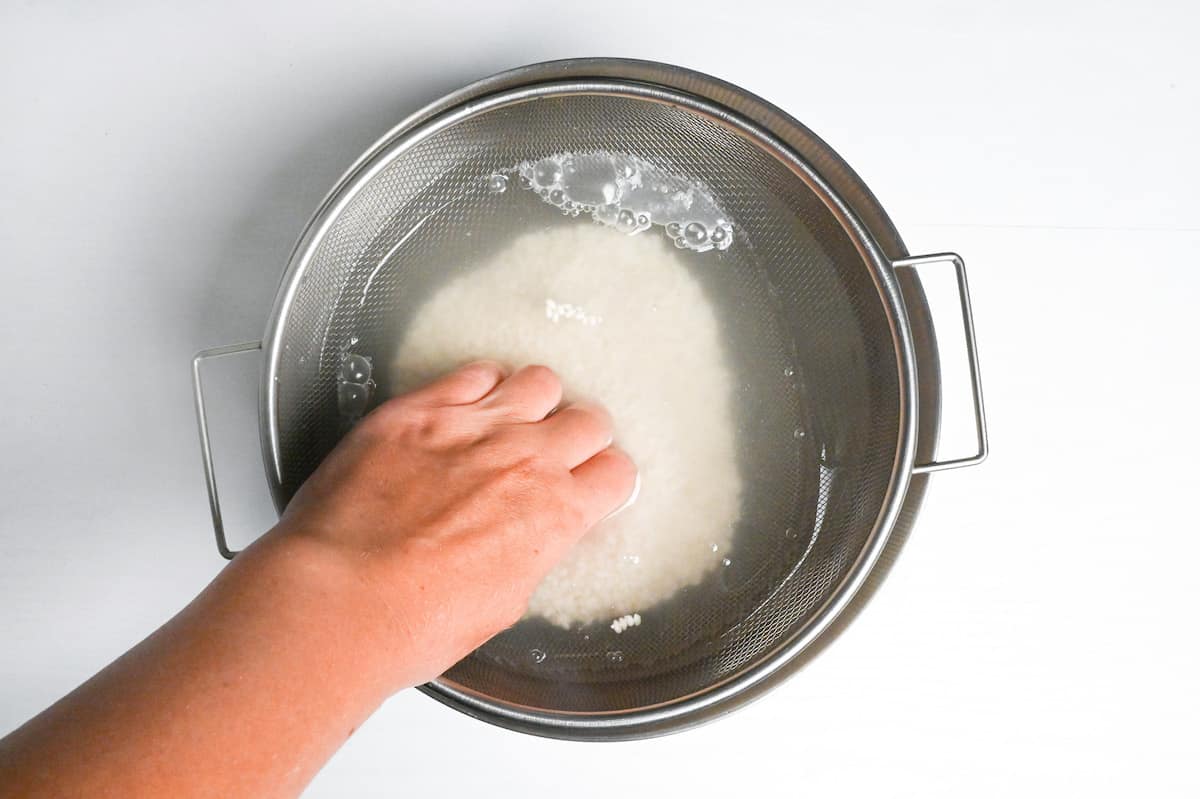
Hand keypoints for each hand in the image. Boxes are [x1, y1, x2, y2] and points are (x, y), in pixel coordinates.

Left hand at [271, 361, 637, 688]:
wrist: (339, 598)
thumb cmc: (411, 620)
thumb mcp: (502, 602)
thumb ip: (529, 550)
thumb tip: (528, 535)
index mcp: (555, 514)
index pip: (616, 472)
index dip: (604, 479)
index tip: (589, 484)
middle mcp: (526, 459)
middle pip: (589, 419)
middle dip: (578, 436)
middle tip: (555, 451)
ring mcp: (474, 426)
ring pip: (540, 382)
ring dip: (534, 402)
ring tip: (511, 422)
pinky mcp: (421, 409)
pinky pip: (475, 373)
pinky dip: (481, 386)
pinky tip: (466, 406)